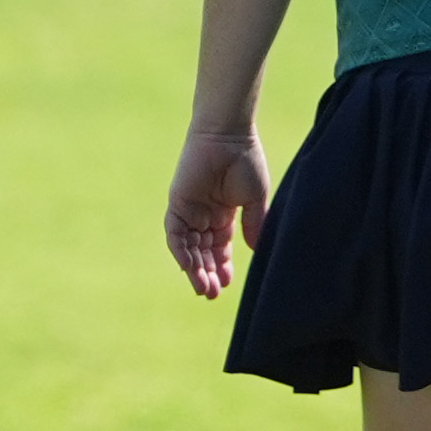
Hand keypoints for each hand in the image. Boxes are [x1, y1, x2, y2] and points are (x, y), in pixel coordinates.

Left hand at [164, 127, 270, 297]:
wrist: (228, 135)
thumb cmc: (245, 160)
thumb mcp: (255, 198)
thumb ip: (253, 224)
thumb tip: (254, 250)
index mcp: (223, 212)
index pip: (219, 246)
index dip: (222, 265)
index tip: (228, 283)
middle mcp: (204, 214)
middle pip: (203, 251)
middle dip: (207, 273)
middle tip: (212, 294)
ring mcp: (189, 210)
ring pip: (189, 247)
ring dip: (195, 269)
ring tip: (204, 289)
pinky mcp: (177, 204)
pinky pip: (175, 234)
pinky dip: (181, 252)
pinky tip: (189, 268)